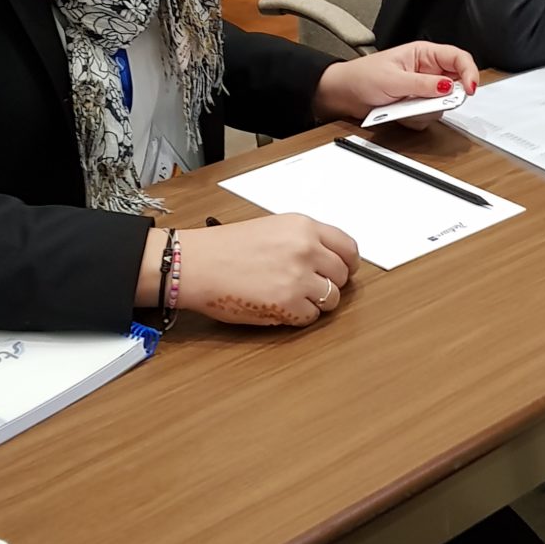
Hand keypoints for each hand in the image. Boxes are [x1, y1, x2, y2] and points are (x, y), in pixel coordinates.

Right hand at [141, 216, 359, 327]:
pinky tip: (277, 306)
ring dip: (314, 302)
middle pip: (341, 276)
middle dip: (328, 284)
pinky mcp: (287, 304)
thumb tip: (329, 259)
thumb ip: (303, 240)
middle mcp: (306, 249)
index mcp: (303, 226)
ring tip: (289, 297)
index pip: (348, 248)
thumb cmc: (225, 247)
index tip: (342, 271)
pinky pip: (310, 317)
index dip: (347, 264)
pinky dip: (297, 316)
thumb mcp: (272, 228)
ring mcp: (298, 278)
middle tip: (307, 287)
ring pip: (330, 299)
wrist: (196, 264)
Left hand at [313, 42, 478, 124]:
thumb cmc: (363, 76)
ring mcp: (423, 90)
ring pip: (442, 105)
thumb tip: (446, 87)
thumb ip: (422, 84)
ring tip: (403, 106)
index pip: (458, 58)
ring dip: (425, 109)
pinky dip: (416, 119)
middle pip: (455, 85)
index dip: (469, 72)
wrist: (344, 94)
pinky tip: (400, 113)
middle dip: (443, 98)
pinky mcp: (416, 106)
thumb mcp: (393, 79)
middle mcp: (427, 71)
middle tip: (427, 102)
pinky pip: (428, 117)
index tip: (470, 89)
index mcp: (424, 54)